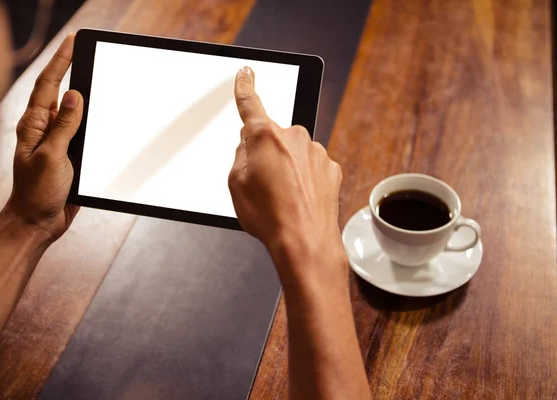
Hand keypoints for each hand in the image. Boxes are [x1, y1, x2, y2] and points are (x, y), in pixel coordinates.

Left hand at [5, 34, 82, 241]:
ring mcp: (58, 142)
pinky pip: (84, 132)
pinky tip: (104, 116)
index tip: (73, 41)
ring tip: (100, 76)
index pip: (48, 85)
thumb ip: (64, 126)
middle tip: (86, 50)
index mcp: (34, 126)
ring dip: (87, 96)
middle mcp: (45, 130)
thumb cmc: (37, 192)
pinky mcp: (71, 155)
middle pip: (61, 92)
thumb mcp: (51, 156)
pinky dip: (93, 122)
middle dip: (72, 69)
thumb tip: (75, 95)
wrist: (39, 221)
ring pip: (76, 113)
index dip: (60, 61)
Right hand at [228, 67, 344, 283]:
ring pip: (292, 152)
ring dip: (286, 168)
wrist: (304, 241)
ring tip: (282, 197)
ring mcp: (315, 152)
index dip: (245, 87)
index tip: (246, 73)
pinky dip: (303, 179)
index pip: (250, 103)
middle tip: (261, 183)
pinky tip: (298, 199)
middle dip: (265, 153)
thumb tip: (249, 144)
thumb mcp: (236, 185)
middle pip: (272, 136)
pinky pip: (310, 166)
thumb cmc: (269, 217)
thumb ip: (241, 155)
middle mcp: (293, 137)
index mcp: (265, 136)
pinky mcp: (330, 168)